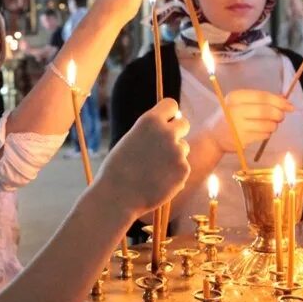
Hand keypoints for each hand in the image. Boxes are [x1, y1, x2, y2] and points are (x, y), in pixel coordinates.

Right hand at [97, 98, 189, 215]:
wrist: (117, 196)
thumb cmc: (118, 169)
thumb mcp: (131, 140)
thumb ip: (151, 133)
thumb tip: (170, 130)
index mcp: (150, 121)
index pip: (171, 105)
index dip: (169, 114)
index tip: (166, 121)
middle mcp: (167, 132)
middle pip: (184, 124)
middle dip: (177, 133)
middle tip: (164, 147)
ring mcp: (178, 151)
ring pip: (183, 148)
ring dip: (173, 156)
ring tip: (153, 170)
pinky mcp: (184, 170)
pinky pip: (182, 168)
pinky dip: (173, 174)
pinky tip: (157, 182)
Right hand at [209, 90, 293, 151]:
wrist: (212, 136)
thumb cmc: (229, 116)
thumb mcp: (240, 103)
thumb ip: (260, 100)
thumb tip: (284, 99)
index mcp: (235, 97)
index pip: (263, 97)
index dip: (279, 101)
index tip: (289, 105)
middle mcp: (235, 110)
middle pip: (266, 111)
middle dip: (279, 114)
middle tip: (281, 116)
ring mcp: (238, 126)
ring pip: (267, 125)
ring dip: (274, 125)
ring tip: (271, 125)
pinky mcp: (241, 139)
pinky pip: (263, 135)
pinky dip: (267, 133)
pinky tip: (262, 132)